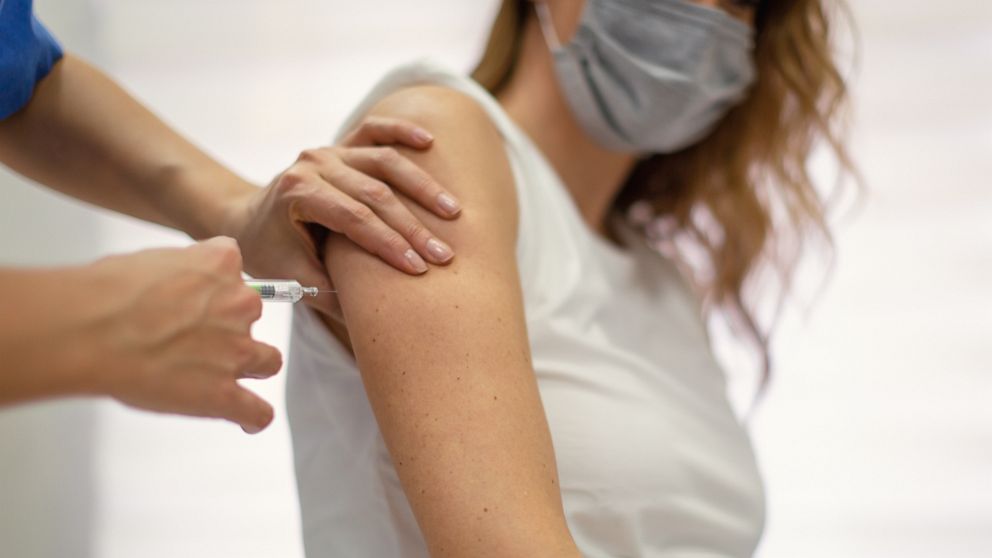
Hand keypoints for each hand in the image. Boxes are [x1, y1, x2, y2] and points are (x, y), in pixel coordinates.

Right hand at [84, 237, 280, 432]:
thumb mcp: (151, 259)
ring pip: (267, 361)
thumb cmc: (108, 294)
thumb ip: (178, 270)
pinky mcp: (224, 393)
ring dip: (251, 368)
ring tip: (226, 376)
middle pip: (251, 313)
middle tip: (195, 337)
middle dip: (228, 325)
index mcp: (220, 265)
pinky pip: (256, 411)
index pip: (233, 268)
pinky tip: (246, 419)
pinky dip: (253, 417)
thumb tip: (170, 285)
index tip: (200, 295)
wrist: (93, 331)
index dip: (215, 284)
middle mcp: (239, 304)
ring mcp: (236, 351)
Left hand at [221, 117, 461, 317]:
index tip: (418, 269)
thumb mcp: (292, 278)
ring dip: (422, 187)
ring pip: (384, 162)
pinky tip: (430, 141)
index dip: (388, 244)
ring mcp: (330, 150)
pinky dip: (402, 132)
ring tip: (454, 212)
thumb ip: (332, 295)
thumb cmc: (270, 251)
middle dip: (413, 227)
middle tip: (445, 255)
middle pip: (375, 193)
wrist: (247, 219)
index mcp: (297, 192)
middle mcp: (314, 164)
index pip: (353, 219)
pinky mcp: (342, 145)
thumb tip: (376, 325)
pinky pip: (374, 131)